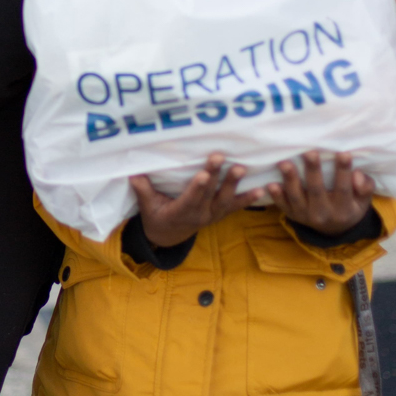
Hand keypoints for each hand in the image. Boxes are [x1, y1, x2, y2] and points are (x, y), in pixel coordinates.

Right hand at [130, 155, 251, 247]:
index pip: (191, 198)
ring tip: (242, 169)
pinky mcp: (220, 213)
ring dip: (235, 185)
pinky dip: (249, 198)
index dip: (198, 187)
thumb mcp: (146, 208)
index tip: (204, 174)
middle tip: (221, 158)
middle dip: (216, 176)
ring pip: (225, 199)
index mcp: (181, 212)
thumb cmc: (156, 217)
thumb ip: (143, 190)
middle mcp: (200, 215)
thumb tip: (134, 173)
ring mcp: (213, 215)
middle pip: (210, 194)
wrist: (169, 237)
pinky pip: (236, 206)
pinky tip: (262, 189)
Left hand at [265, 151, 372, 234]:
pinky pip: (282, 206)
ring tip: (285, 163)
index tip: (343, 153)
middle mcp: (323, 215)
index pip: (344, 189)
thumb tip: (357, 176)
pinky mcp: (292, 215)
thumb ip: (365, 188)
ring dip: (290, 180)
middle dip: (313, 172)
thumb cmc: (350, 206)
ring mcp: (305, 216)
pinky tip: (270, 184)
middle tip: (309, 153)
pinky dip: (276, 196)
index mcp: (343, 210)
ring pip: (297, 198)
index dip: (343, 171)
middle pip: (317, 192)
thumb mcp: (363, 201)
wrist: (333, 230)